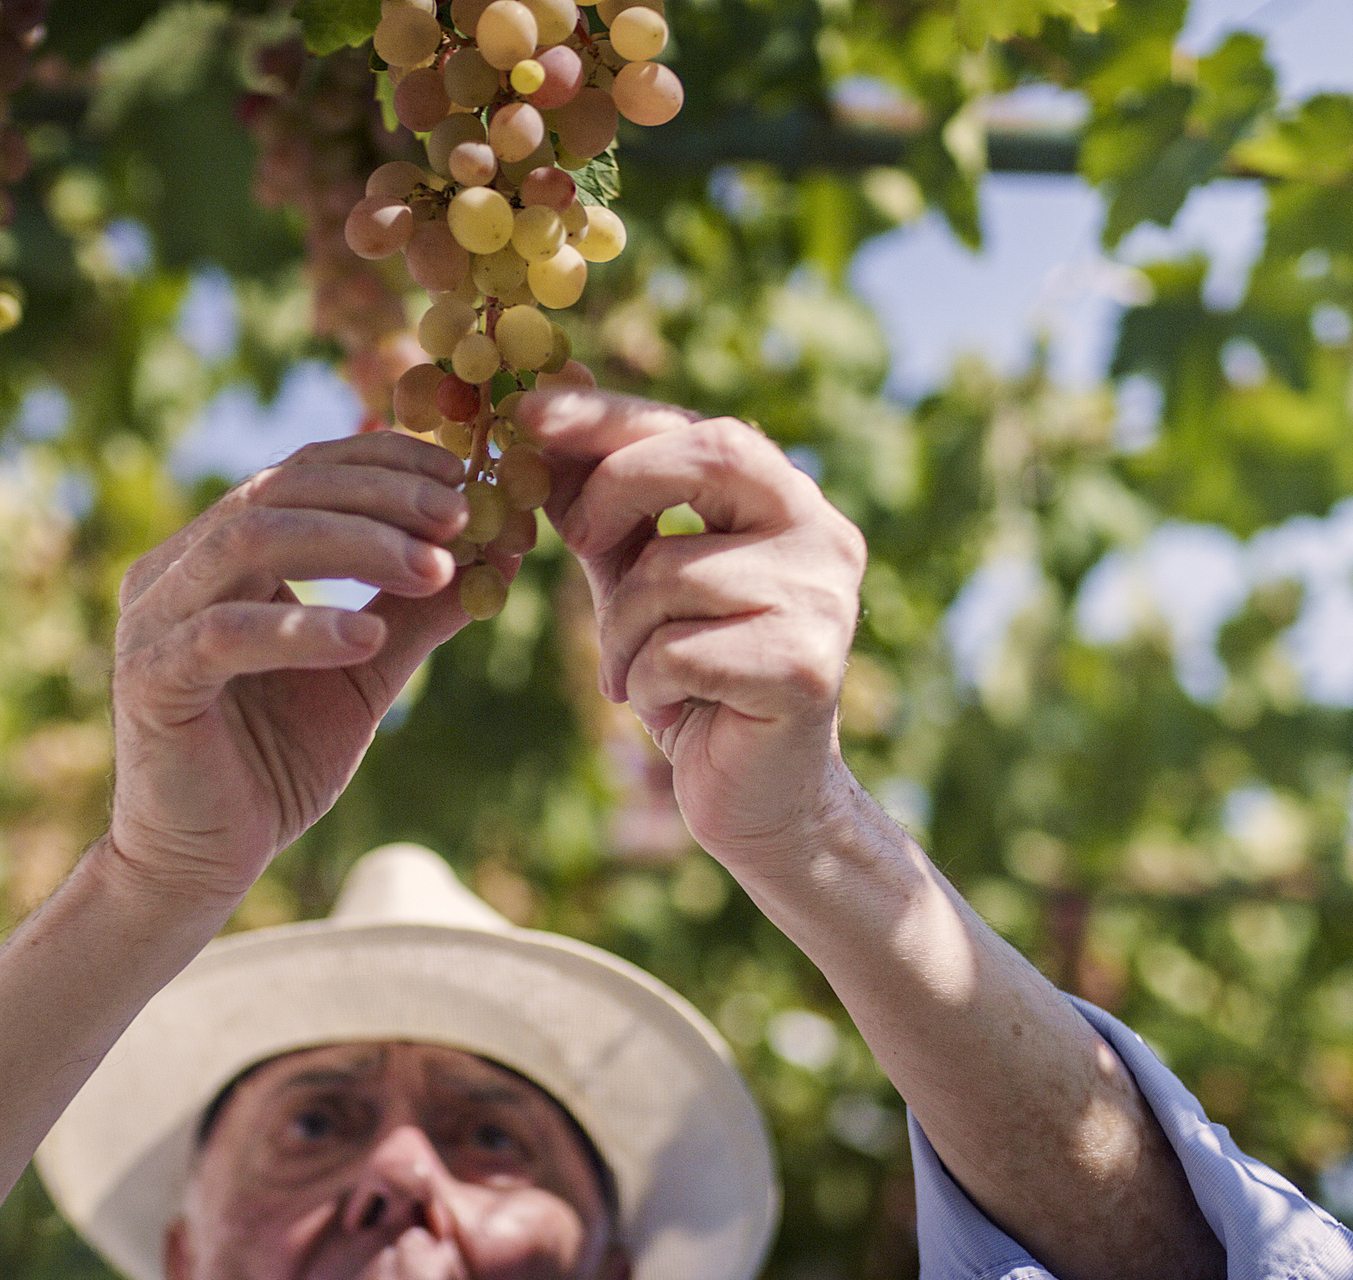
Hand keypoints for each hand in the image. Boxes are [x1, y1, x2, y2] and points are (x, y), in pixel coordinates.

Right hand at [107, 432, 484, 903]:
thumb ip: (417, 613)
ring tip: (434, 569)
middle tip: (460, 515)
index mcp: (219, 552)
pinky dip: (302, 627)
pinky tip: (367, 636)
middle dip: (380, 497)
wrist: (202, 862)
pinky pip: (226, 634)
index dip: (383, 463)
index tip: (464, 477)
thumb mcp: (365, 673)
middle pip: (279, 491)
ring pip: (251, 541)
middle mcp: (176, 569)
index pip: (302, 472)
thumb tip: (498, 555)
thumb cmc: (275, 761)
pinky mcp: (151, 680)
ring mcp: (155, 620)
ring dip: (353, 543)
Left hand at [515, 390, 866, 869]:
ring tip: (631, 671)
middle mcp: (823, 535)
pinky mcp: (805, 667)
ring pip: (672, 571)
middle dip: (617, 490)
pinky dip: (646, 680)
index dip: (612, 415)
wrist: (758, 793)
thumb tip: (537, 425)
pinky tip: (669, 705)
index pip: (700, 425)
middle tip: (574, 539)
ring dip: (619, 629)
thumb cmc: (694, 676)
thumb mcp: (639, 579)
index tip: (529, 412)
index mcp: (788, 501)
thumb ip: (606, 510)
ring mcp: (823, 600)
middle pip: (709, 457)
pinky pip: (678, 649)